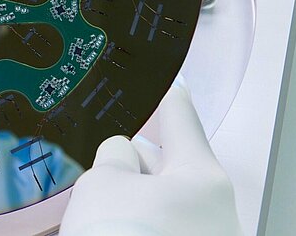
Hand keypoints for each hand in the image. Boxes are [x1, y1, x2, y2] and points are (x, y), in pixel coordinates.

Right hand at [59, 80, 242, 235]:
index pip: (180, 116)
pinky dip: (124, 222)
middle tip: (91, 152)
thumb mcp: (103, 185)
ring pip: (152, 202)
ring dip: (121, 196)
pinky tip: (95, 226)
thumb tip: (122, 156)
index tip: (161, 75)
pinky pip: (148, 227)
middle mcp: (210, 210)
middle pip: (164, 165)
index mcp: (202, 177)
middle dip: (129, 158)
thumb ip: (113, 158)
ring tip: (84, 201)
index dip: (164, 92)